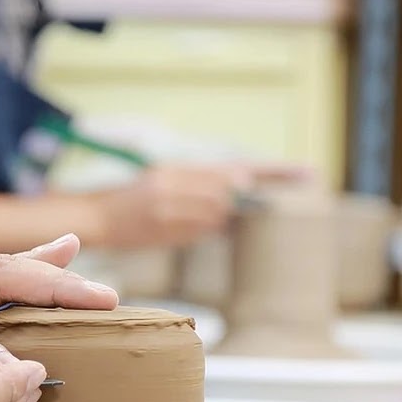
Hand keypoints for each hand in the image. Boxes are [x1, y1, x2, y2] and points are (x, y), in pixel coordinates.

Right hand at [94, 162, 312, 248]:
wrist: (95, 217)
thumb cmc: (131, 199)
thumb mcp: (163, 179)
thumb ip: (200, 182)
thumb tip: (241, 184)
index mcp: (176, 169)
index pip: (233, 168)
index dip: (273, 172)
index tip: (307, 174)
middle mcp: (174, 185)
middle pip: (228, 195)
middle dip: (233, 203)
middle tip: (222, 207)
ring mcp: (168, 208)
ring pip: (216, 215)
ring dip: (215, 219)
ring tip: (188, 216)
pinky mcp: (163, 230)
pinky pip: (200, 232)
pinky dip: (201, 230)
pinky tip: (182, 227)